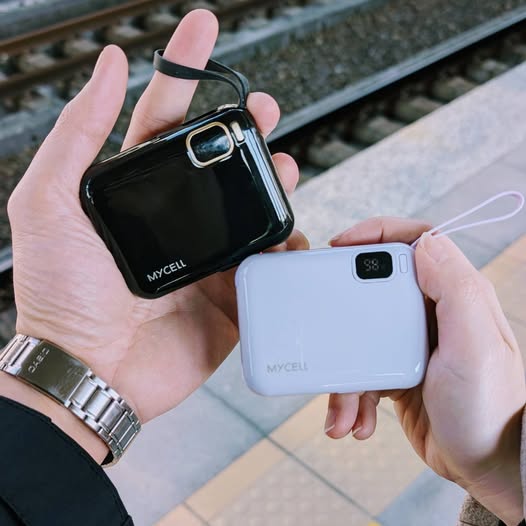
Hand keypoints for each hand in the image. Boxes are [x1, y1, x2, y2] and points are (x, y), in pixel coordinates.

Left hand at [5, 10, 306, 462]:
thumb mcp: (49, 202)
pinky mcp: (231, 292)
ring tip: (281, 163)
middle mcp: (172, 217)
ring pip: (249, 204)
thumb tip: (106, 67)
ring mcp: (206, 254)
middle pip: (217, 160)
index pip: (163, 118)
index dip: (185, 71)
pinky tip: (288, 229)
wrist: (93, 370)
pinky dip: (284, 241)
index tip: (204, 28)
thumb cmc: (61, 294)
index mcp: (133, 191)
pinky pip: (268, 260)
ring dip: (270, 177)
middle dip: (243, 127)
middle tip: (263, 108)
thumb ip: (78, 134)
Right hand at [324, 217, 525, 524]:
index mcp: (454, 295)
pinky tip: (355, 418)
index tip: (341, 244)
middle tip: (326, 328)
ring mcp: (410, 342)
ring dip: (343, 371)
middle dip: (344, 313)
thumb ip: (454, 289)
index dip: (377, 233)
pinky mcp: (396, 370)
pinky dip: (351, 395)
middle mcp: (430, 313)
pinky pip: (359, 370)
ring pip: (359, 334)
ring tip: (343, 404)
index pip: (416, 242)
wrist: (487, 466)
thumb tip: (425, 243)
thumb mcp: (476, 346)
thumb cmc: (490, 409)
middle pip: (373, 288)